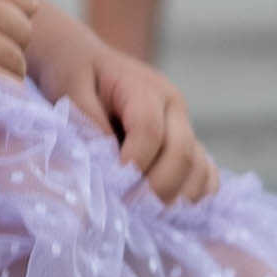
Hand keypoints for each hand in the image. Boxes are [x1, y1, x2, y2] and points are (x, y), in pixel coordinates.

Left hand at [33, 14, 219, 203]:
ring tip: (145, 217)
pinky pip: (206, 174)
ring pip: (200, 168)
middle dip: (155, 189)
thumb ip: (87, 121)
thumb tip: (108, 163)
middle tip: (127, 212)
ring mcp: (185, 125)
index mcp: (145, 88)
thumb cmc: (72, 73)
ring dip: (176, 197)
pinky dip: (194, 197)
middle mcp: (173, 106)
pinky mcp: (187, 143)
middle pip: (182, 154)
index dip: (132, 163)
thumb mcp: (70, 89)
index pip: (149, 131)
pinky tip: (168, 213)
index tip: (110, 187)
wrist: (82, 58)